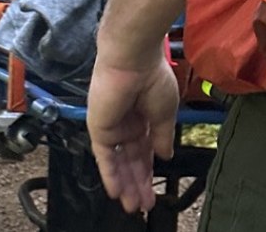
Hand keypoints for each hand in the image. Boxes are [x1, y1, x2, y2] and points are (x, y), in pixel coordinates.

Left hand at [87, 51, 178, 213]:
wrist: (133, 59)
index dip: (150, 171)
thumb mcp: (166, 113)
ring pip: (118, 163)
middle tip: (144, 204)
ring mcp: (112, 127)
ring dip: (125, 184)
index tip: (155, 190)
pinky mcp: (99, 128)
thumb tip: (165, 156)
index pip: (145, 151)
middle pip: (132, 161)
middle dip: (138, 183)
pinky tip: (116, 191)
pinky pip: (104, 157)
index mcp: (144, 118)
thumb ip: (163, 137)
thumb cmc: (153, 77)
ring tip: (133, 205)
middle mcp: (126, 124)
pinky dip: (110, 175)